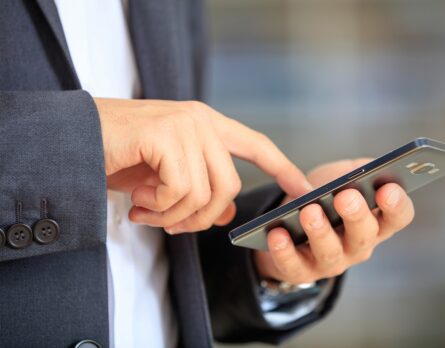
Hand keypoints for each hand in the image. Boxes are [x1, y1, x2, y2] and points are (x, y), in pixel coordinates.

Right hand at [96, 98, 311, 232]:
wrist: (69, 140)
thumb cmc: (114, 156)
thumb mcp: (164, 179)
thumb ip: (199, 190)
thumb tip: (228, 213)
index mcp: (206, 124)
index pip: (256, 145)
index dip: (282, 168)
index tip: (303, 190)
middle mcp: (201, 120)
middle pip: (231, 186)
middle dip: (203, 217)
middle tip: (168, 225)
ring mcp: (186, 124)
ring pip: (207, 192)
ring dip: (175, 216)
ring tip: (146, 212)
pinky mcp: (167, 135)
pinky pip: (181, 190)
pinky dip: (159, 208)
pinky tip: (137, 201)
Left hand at [254, 158, 415, 283]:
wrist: (289, 223)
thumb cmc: (324, 197)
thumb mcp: (342, 176)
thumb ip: (358, 169)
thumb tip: (365, 168)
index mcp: (376, 220)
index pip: (398, 217)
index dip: (397, 205)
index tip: (387, 189)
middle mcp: (359, 245)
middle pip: (365, 235)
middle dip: (356, 216)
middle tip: (346, 197)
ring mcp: (331, 262)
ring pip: (330, 252)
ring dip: (320, 232)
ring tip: (309, 211)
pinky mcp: (301, 272)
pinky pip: (293, 265)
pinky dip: (284, 251)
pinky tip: (278, 233)